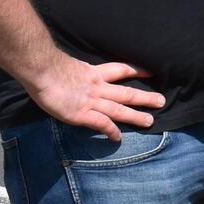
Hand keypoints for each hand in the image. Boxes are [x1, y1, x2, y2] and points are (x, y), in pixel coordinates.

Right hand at [22, 55, 164, 141]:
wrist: (40, 69)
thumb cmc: (46, 65)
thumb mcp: (68, 64)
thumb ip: (76, 72)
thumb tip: (75, 75)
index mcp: (93, 72)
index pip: (120, 69)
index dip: (137, 70)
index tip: (151, 72)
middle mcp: (97, 87)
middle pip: (126, 92)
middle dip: (145, 97)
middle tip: (162, 101)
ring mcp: (90, 101)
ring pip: (119, 109)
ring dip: (135, 116)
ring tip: (150, 122)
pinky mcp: (81, 114)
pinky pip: (101, 123)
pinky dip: (111, 131)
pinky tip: (117, 138)